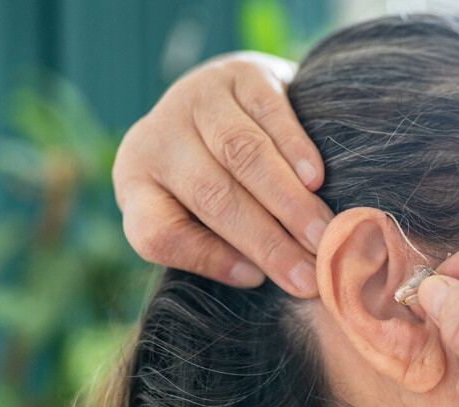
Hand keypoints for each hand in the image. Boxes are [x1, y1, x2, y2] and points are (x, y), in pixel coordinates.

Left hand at [113, 51, 332, 296]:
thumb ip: (219, 246)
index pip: (157, 232)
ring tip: (322, 235)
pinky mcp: (238, 73)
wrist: (230, 98)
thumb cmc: (219, 175)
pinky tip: (316, 181)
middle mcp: (158, 138)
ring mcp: (195, 99)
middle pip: (212, 197)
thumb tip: (269, 279)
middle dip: (267, 242)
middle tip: (310, 276)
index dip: (207, 260)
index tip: (255, 280)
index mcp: (136, 182)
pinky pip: (270, 114)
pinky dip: (296, 150)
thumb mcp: (197, 211)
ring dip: (288, 202)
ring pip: (243, 155)